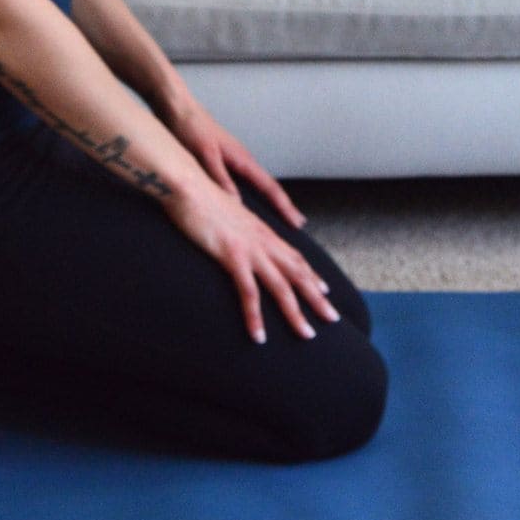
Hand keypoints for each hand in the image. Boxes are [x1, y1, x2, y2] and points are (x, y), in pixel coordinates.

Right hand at [163, 175, 342, 344]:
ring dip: (295, 313)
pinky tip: (259, 336)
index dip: (311, 274)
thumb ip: (237, 226)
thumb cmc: (199, 197)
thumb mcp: (226, 213)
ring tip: (307, 335)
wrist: (186, 183)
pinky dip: (255, 316)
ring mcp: (250, 248)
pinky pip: (248, 292)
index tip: (324, 290)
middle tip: (332, 318)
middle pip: (297, 273)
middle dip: (316, 298)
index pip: (294, 255)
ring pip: (281, 287)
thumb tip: (236, 233)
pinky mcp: (232, 256)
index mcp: (261, 230)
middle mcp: (262, 240)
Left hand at [164, 92, 308, 230]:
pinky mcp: (222, 161)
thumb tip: (237, 205)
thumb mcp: (206, 155)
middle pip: (268, 188)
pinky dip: (250, 196)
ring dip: (268, 202)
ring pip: (257, 186)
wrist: (178, 109)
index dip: (285, 206)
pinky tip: (244, 205)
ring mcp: (234, 161)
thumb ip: (221, 179)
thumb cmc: (191, 127)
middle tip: (295, 225)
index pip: (270, 187)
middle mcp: (242, 161)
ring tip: (275, 221)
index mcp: (242, 159)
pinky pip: (243, 183)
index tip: (298, 221)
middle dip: (283, 207)